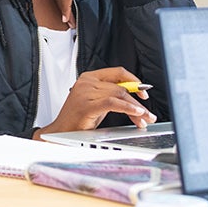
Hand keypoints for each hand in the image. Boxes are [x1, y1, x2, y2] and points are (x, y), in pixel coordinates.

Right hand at [33, 67, 156, 138]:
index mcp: (89, 78)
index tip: (144, 92)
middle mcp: (87, 82)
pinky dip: (127, 108)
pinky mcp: (87, 105)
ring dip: (136, 108)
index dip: (134, 81)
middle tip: (148, 113)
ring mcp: (85, 92)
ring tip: (144, 119)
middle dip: (138, 101)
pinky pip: (113, 103)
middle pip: (121, 86)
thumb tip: (135, 98)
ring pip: (120, 95)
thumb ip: (112, 96)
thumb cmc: (77, 120)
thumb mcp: (97, 103)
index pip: (117, 72)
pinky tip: (136, 113)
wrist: (59, 134)